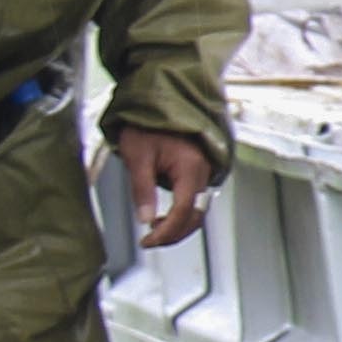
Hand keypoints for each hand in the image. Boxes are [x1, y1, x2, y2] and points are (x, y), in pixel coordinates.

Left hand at [118, 127, 217, 249]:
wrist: (156, 100)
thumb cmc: (147, 124)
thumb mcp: (138, 157)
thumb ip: (142, 190)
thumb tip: (145, 219)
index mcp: (190, 168)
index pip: (183, 211)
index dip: (166, 232)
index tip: (148, 241)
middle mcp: (202, 171)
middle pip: (195, 216)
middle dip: (174, 234)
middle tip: (150, 241)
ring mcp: (203, 171)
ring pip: (198, 210)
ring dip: (179, 225)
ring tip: (155, 230)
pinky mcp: (198, 171)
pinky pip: (195, 200)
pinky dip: (182, 213)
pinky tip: (164, 216)